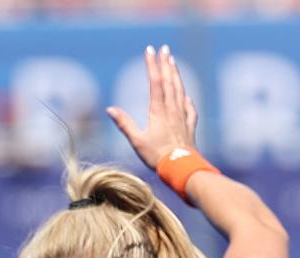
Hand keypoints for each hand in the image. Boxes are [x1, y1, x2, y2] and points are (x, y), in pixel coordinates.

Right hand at [107, 44, 200, 174]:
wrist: (182, 167)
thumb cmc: (158, 156)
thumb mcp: (137, 141)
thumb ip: (124, 124)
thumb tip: (110, 109)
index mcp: (158, 111)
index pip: (155, 82)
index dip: (152, 65)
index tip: (149, 50)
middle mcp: (172, 109)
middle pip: (169, 81)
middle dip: (166, 64)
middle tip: (164, 49)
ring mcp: (182, 116)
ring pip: (180, 90)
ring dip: (176, 75)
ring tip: (174, 62)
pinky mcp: (189, 126)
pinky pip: (189, 107)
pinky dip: (186, 98)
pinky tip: (186, 96)